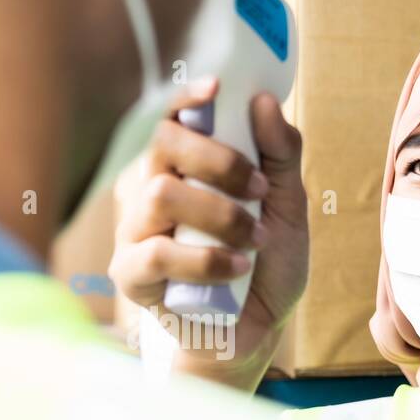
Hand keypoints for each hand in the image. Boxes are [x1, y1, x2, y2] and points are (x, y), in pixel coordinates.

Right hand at [109, 77, 307, 389]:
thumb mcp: (288, 207)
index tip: (216, 87)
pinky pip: (154, 253)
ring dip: (218, 213)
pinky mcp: (131, 275)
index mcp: (184, 168)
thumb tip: (265, 102)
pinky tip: (236, 267)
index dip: (186, 97)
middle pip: (161, 145)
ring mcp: (136, 232)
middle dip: (216, 159)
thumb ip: (280, 156)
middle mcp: (151, 191)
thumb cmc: (265, 266)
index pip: (171, 119)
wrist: (256, 332)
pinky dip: (204, 259)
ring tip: (255, 238)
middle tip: (258, 187)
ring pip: (159, 195)